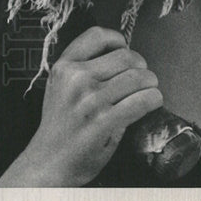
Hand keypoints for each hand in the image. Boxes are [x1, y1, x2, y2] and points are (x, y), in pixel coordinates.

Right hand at [0, 27, 162, 186]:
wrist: (46, 165)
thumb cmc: (60, 126)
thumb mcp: (59, 88)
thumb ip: (83, 69)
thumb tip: (124, 56)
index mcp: (64, 67)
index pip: (98, 35)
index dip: (118, 41)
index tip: (125, 52)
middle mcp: (76, 79)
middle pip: (127, 56)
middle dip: (141, 67)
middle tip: (142, 79)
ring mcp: (90, 101)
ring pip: (138, 77)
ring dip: (151, 84)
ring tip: (149, 91)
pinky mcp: (104, 122)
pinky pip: (142, 100)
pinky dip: (154, 99)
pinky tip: (152, 103)